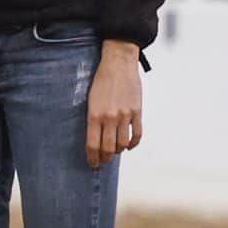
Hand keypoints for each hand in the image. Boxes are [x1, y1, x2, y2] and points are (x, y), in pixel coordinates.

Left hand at [86, 40, 143, 168]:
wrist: (118, 62)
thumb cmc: (101, 79)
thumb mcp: (90, 99)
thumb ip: (93, 118)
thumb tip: (95, 136)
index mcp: (94, 114)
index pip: (93, 144)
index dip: (92, 158)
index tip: (92, 164)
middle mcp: (109, 117)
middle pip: (108, 148)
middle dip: (105, 158)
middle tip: (103, 161)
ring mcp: (125, 115)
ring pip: (122, 144)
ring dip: (118, 151)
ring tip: (115, 152)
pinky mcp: (137, 111)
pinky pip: (137, 134)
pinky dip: (133, 144)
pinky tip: (128, 146)